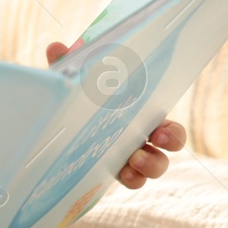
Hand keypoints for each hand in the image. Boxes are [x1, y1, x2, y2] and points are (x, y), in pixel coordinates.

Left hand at [45, 40, 187, 189]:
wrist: (57, 131)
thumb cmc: (77, 103)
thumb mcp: (73, 86)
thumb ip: (66, 67)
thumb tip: (56, 47)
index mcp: (138, 116)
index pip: (166, 125)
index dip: (172, 131)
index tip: (161, 130)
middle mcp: (140, 138)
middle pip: (167, 146)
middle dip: (169, 143)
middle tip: (158, 138)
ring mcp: (129, 158)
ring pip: (154, 167)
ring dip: (150, 166)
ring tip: (134, 161)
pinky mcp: (112, 171)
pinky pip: (132, 180)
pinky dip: (132, 179)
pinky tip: (123, 174)